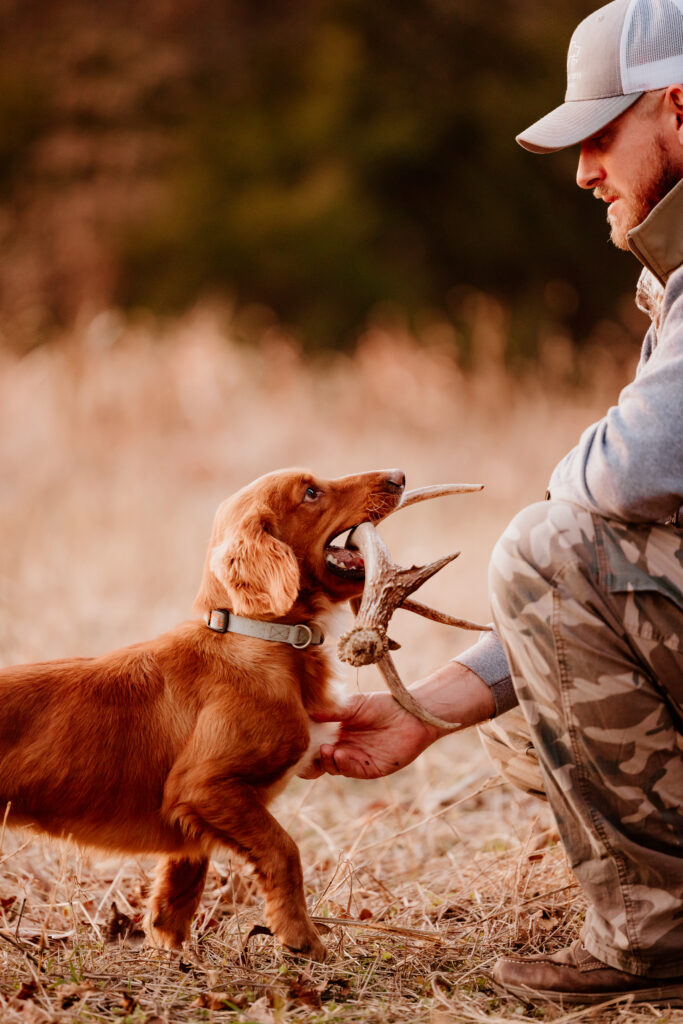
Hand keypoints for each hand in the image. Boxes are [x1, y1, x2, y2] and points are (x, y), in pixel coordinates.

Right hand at [301, 662, 494, 779]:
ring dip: (325, 761)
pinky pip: (349, 770)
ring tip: (327, 748)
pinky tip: (340, 753)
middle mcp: (340, 748)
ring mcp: (353, 759)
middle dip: (306, 761)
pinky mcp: (368, 769)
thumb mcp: (352, 705)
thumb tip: (304, 711)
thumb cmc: (381, 705)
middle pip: (315, 762)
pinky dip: (342, 763)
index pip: (309, 743)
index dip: (300, 743)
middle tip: (302, 752)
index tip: (292, 736)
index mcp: (333, 732)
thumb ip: (329, 711)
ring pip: (330, 768)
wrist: (410, 714)